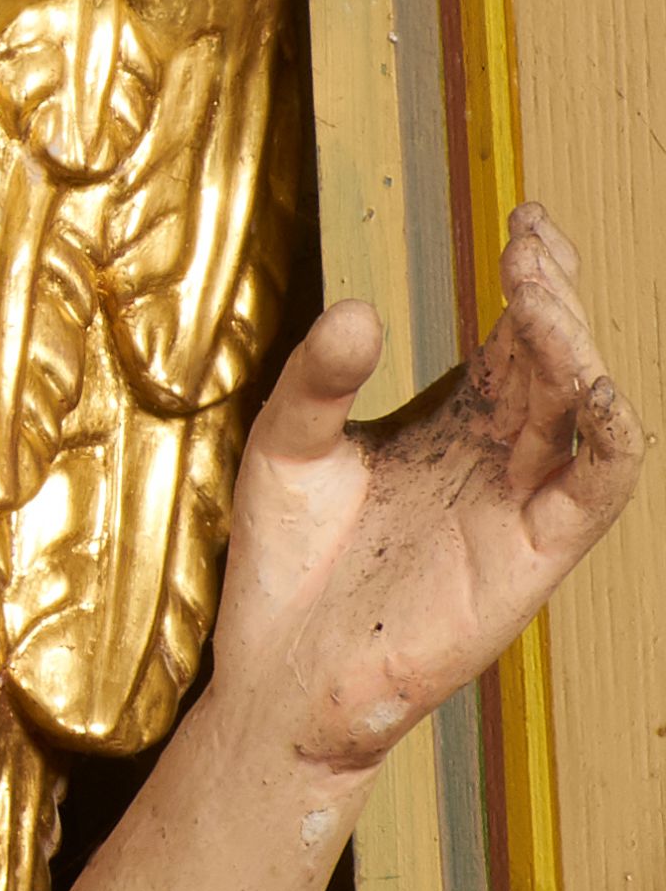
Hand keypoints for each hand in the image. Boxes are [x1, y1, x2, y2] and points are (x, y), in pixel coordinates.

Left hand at [212, 204, 644, 777]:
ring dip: (577, 350)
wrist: (280, 669)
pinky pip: (597, 490)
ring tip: (542, 303)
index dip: (532, 277)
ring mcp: (519, 501)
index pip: (513, 335)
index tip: (525, 221)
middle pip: (555, 357)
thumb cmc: (286, 562)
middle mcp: (497, 453)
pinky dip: (611, 440)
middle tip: (529, 249)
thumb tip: (362, 310)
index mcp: (451, 420)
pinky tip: (595, 391)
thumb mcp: (284, 445)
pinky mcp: (531, 555)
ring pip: (586, 409)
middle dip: (552, 297)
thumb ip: (317, 378)